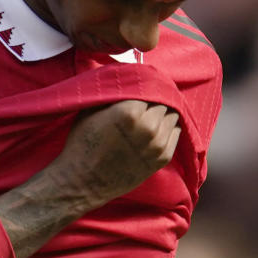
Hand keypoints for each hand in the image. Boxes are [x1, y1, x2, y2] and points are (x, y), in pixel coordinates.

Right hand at [0, 101, 180, 257]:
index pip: (152, 87)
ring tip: (153, 115)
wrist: (82, 182)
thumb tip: (127, 75)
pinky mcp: (162, 159)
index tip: (145, 84)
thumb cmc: (82, 143)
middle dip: (157, 100)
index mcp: (130, 111)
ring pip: (172, 117)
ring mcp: (157, 144)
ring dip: (164, 114)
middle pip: (164, 102)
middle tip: (148, 101)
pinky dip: (170, 129)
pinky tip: (158, 128)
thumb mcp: (91, 109)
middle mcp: (148, 126)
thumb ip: (113, 91)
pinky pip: (176, 135)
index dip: (149, 84)